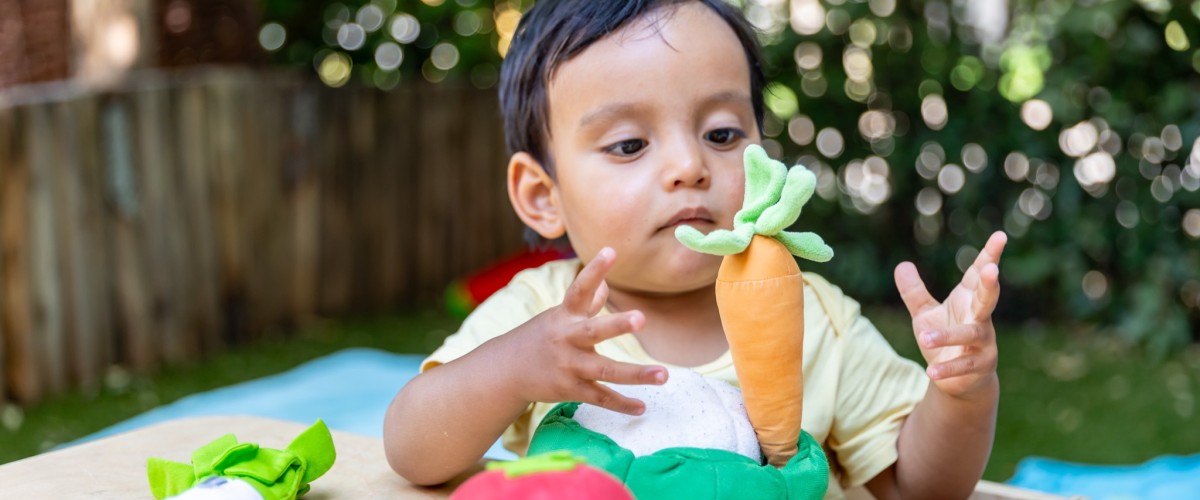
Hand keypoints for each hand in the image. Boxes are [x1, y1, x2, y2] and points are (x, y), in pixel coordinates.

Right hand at [503, 247, 667, 414]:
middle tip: (642, 317)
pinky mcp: (571, 389)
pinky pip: (600, 397)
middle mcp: (568, 339)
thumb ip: (585, 301)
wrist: (506, 371)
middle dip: (618, 325)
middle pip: (595, 332)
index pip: (580, 288)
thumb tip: (606, 284)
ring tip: (664, 375)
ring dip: (635, 374)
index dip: (595, 270)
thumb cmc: (540, 337)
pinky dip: (621, 404)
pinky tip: (642, 407)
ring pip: (605, 371)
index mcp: (566, 315)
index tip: (611, 250)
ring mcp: (569, 366)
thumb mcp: (559, 315)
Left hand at [893, 231, 1006, 399]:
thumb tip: (902, 265)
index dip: (989, 255)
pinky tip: (931, 371)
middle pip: (989, 298)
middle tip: (991, 269)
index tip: (1000, 235)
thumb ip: (915, 292)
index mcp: (969, 300)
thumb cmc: (945, 340)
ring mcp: (984, 343)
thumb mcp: (925, 314)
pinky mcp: (980, 366)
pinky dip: (947, 368)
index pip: (979, 274)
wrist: (959, 380)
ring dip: (948, 335)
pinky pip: (963, 365)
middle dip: (990, 284)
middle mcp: (981, 318)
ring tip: (923, 338)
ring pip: (970, 334)